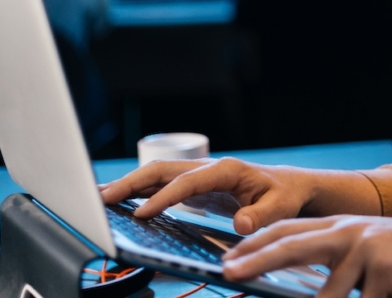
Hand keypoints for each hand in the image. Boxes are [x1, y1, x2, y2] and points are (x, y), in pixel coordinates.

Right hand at [98, 158, 378, 234]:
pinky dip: (141, 192)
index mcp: (226, 170)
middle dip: (132, 183)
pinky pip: (163, 186)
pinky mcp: (197, 187)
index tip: (143, 213)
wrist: (291, 187)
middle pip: (163, 170)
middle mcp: (209, 168)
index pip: (187, 182)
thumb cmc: (286, 195)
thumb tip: (241, 224)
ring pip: (158, 175)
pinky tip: (122, 202)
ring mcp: (200, 176)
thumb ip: (261, 216)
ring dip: (130, 185)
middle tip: (102, 198)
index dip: (164, 197)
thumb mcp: (280, 207)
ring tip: (100, 197)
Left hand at [222, 215, 391, 297]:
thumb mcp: (363, 251)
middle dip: (257, 260)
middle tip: (229, 273)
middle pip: (292, 245)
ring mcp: (367, 249)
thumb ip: (333, 262)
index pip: (286, 230)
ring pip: (328, 294)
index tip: (228, 259)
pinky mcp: (386, 271)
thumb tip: (296, 287)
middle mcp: (347, 232)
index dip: (254, 244)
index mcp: (337, 226)